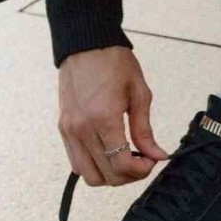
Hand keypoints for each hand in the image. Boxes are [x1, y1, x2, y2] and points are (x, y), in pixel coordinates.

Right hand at [58, 47, 166, 186]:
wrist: (86, 44)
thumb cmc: (114, 63)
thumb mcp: (139, 94)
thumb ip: (145, 130)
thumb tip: (157, 155)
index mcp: (103, 118)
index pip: (121, 164)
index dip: (141, 170)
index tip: (151, 160)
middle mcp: (82, 128)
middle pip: (106, 175)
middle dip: (129, 176)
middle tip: (142, 161)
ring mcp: (69, 130)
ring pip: (88, 175)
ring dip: (110, 176)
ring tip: (125, 160)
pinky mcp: (63, 129)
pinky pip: (76, 162)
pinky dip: (94, 166)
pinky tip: (109, 153)